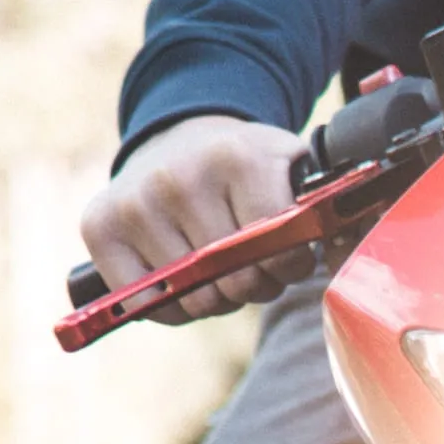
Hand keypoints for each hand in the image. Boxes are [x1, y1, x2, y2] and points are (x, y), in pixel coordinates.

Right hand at [80, 114, 313, 321]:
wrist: (180, 137)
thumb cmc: (241, 165)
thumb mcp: (285, 164)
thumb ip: (316, 203)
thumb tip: (344, 246)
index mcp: (237, 157)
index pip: (277, 242)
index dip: (292, 263)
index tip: (292, 258)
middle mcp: (179, 178)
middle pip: (234, 276)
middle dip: (256, 283)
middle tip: (257, 268)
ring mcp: (135, 203)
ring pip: (192, 294)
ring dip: (217, 298)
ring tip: (222, 271)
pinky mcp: (99, 226)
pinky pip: (146, 303)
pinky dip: (173, 307)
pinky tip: (185, 282)